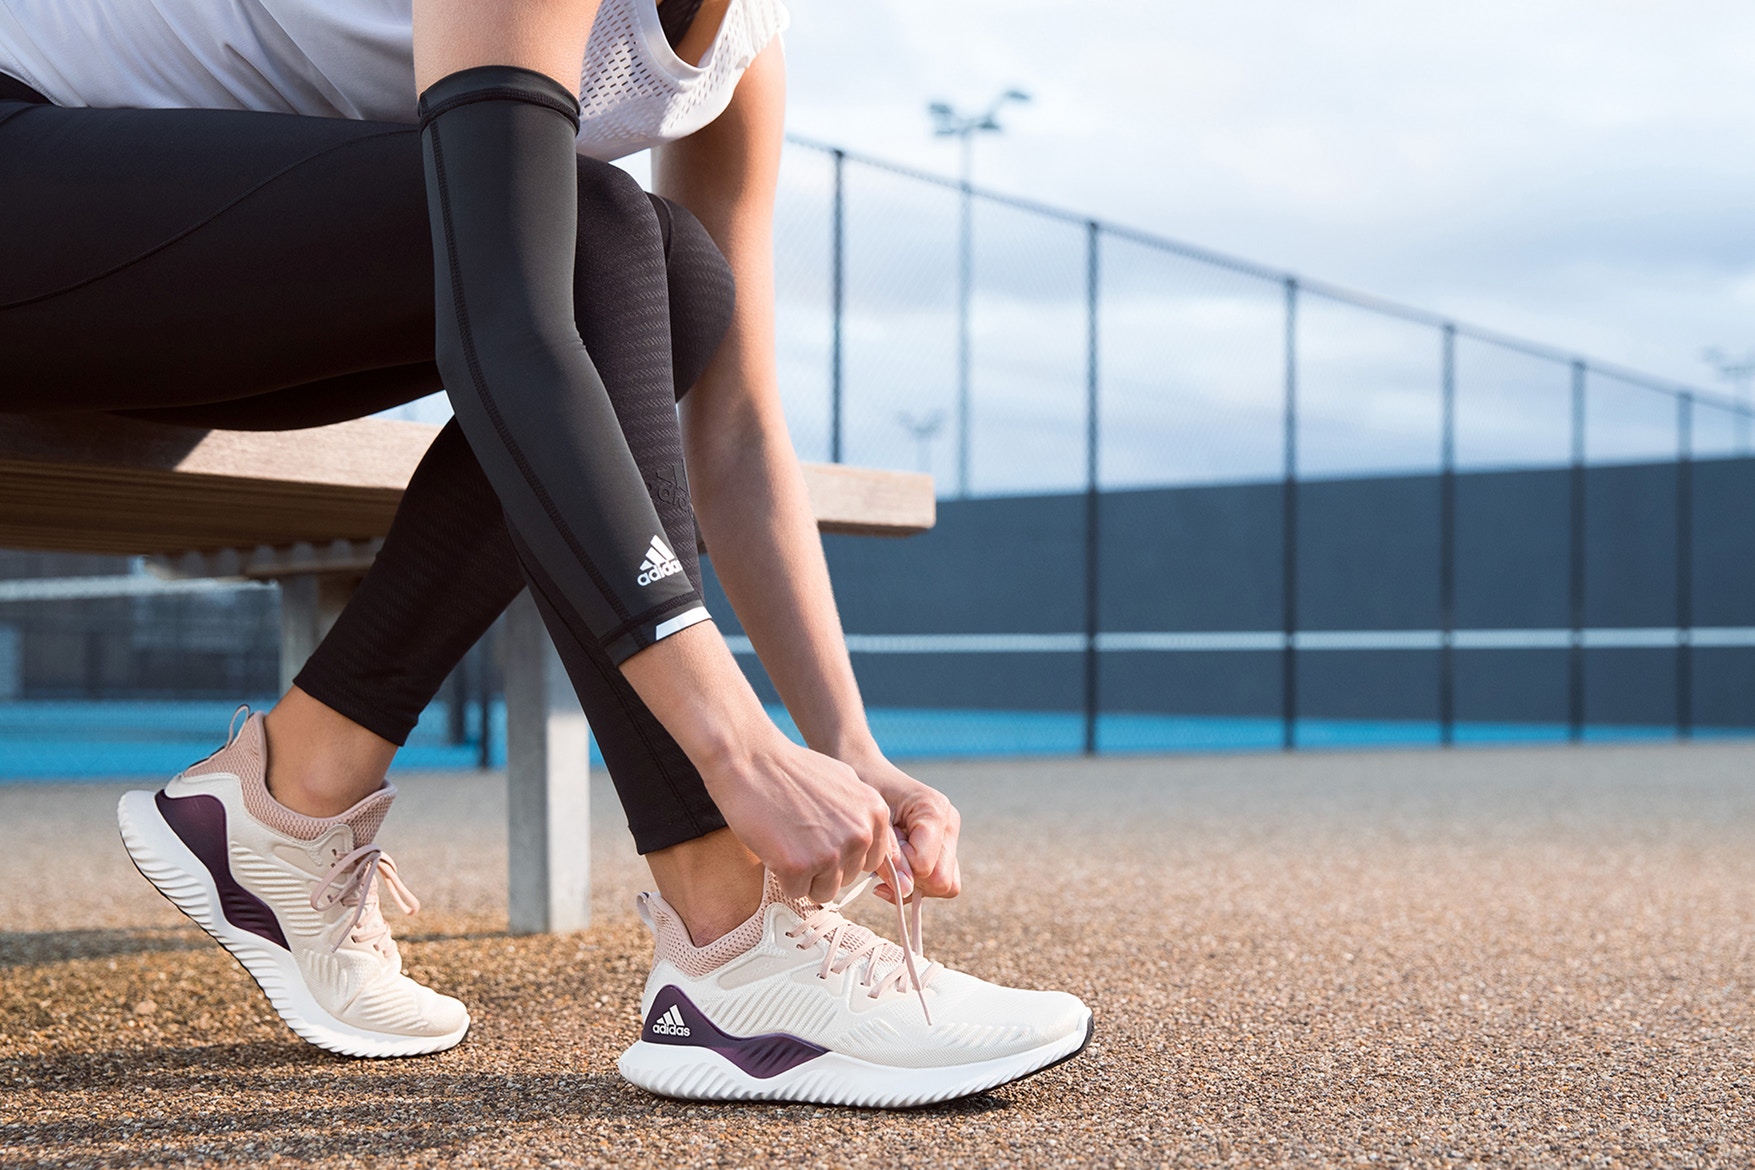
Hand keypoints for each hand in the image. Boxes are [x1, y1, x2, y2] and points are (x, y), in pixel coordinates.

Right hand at [701, 733, 897, 903]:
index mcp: (875, 813)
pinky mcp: (800, 867)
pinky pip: (796, 891)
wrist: (751, 759)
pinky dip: (782, 875)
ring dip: (804, 875)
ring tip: (789, 842)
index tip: (823, 838)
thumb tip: (870, 840)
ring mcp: (831, 852)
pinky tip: (775, 845)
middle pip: (847, 877)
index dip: (844, 854)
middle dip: (824, 866)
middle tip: (800, 836)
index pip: (872, 860)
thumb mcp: (845, 782)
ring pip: (824, 891)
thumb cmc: (792, 769)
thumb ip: (861, 813)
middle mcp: (860, 834)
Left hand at [840, 748, 961, 903]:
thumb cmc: (863, 789)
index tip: (879, 850)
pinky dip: (917, 882)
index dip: (899, 869)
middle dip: (910, 880)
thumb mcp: (871, 820)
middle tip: (883, 862)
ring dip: (914, 883)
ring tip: (888, 864)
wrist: (865, 769)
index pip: (926, 868)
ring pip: (945, 885)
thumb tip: (906, 889)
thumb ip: (889, 855)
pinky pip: (940, 880)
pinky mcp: (943, 845)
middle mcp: (949, 822)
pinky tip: (893, 869)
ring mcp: (949, 834)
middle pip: (942, 881)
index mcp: (934, 810)